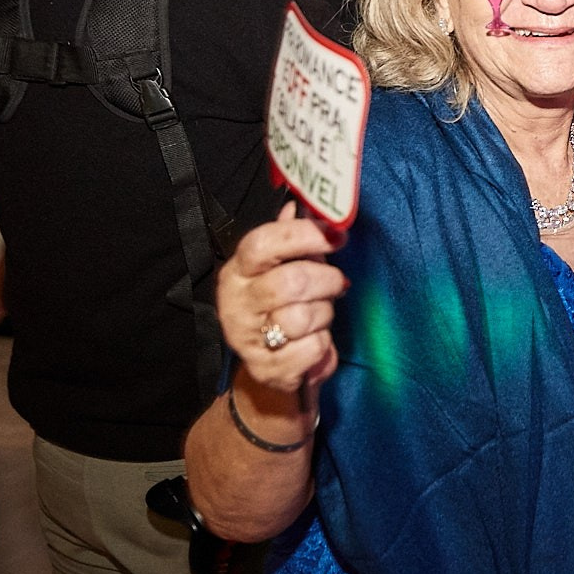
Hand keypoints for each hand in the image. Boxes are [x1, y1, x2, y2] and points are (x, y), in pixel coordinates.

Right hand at [220, 202, 347, 393]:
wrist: (274, 364)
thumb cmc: (284, 305)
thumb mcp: (287, 267)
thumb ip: (294, 238)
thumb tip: (300, 205)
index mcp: (239, 269)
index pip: (263, 242)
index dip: (304, 236)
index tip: (337, 237)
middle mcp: (235, 301)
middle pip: (291, 282)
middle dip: (326, 282)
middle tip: (336, 284)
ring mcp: (245, 337)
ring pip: (303, 317)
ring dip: (324, 316)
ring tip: (320, 316)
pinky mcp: (264, 368)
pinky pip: (311, 349)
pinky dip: (322, 347)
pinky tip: (313, 342)